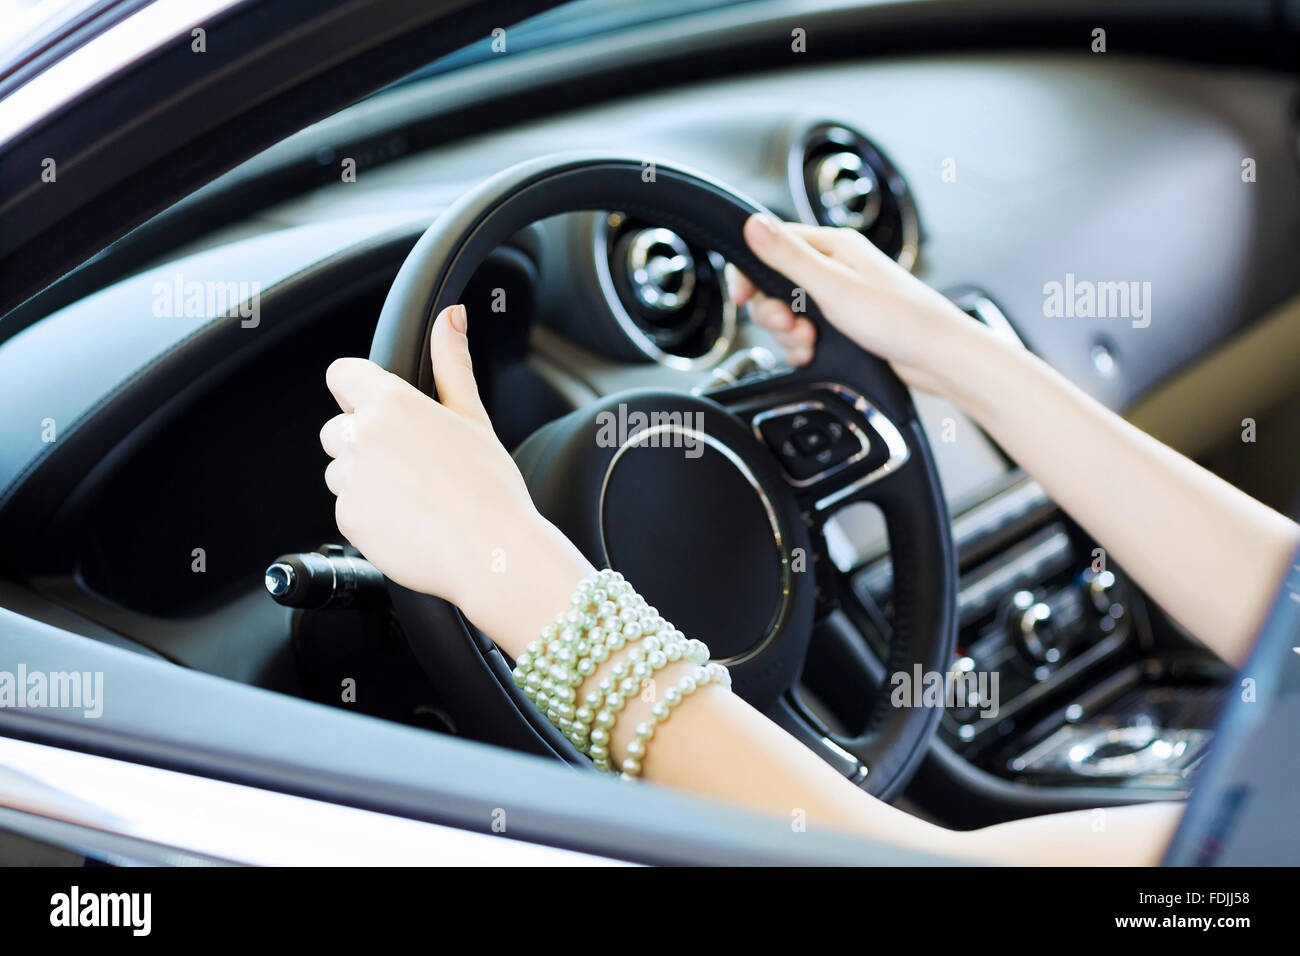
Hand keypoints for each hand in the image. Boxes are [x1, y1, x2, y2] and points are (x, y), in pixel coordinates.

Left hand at [320, 304, 592, 654]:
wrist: (492, 552)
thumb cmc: (491, 487)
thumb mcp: (473, 417)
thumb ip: (452, 363)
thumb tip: (451, 318)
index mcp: (392, 403)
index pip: (342, 373)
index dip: (358, 390)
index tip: (377, 407)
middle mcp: (362, 436)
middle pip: (338, 427)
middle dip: (365, 442)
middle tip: (413, 464)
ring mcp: (350, 480)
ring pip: (341, 471)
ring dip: (366, 480)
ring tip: (416, 496)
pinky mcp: (347, 519)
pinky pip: (348, 508)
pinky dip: (371, 515)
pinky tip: (410, 521)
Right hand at [727, 215, 1000, 396]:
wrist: (939, 357)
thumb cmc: (900, 318)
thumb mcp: (834, 287)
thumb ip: (789, 257)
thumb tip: (753, 224)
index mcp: (834, 247)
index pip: (773, 245)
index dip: (752, 272)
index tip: (743, 297)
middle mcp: (836, 268)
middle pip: (776, 283)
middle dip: (773, 310)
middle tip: (789, 325)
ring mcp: (840, 297)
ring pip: (789, 312)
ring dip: (789, 333)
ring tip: (809, 342)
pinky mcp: (844, 324)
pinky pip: (806, 332)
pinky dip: (803, 346)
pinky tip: (814, 353)